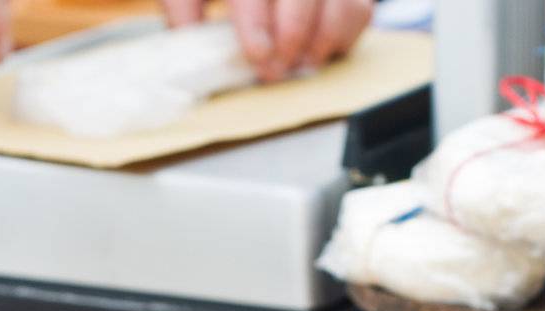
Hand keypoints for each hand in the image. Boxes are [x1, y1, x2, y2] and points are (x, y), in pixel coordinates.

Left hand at [163, 0, 371, 81]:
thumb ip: (185, 6)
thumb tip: (184, 39)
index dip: (257, 21)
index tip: (257, 54)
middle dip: (291, 36)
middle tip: (275, 69)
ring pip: (340, 3)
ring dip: (321, 40)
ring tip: (299, 62)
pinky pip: (360, 10)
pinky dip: (341, 37)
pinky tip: (317, 51)